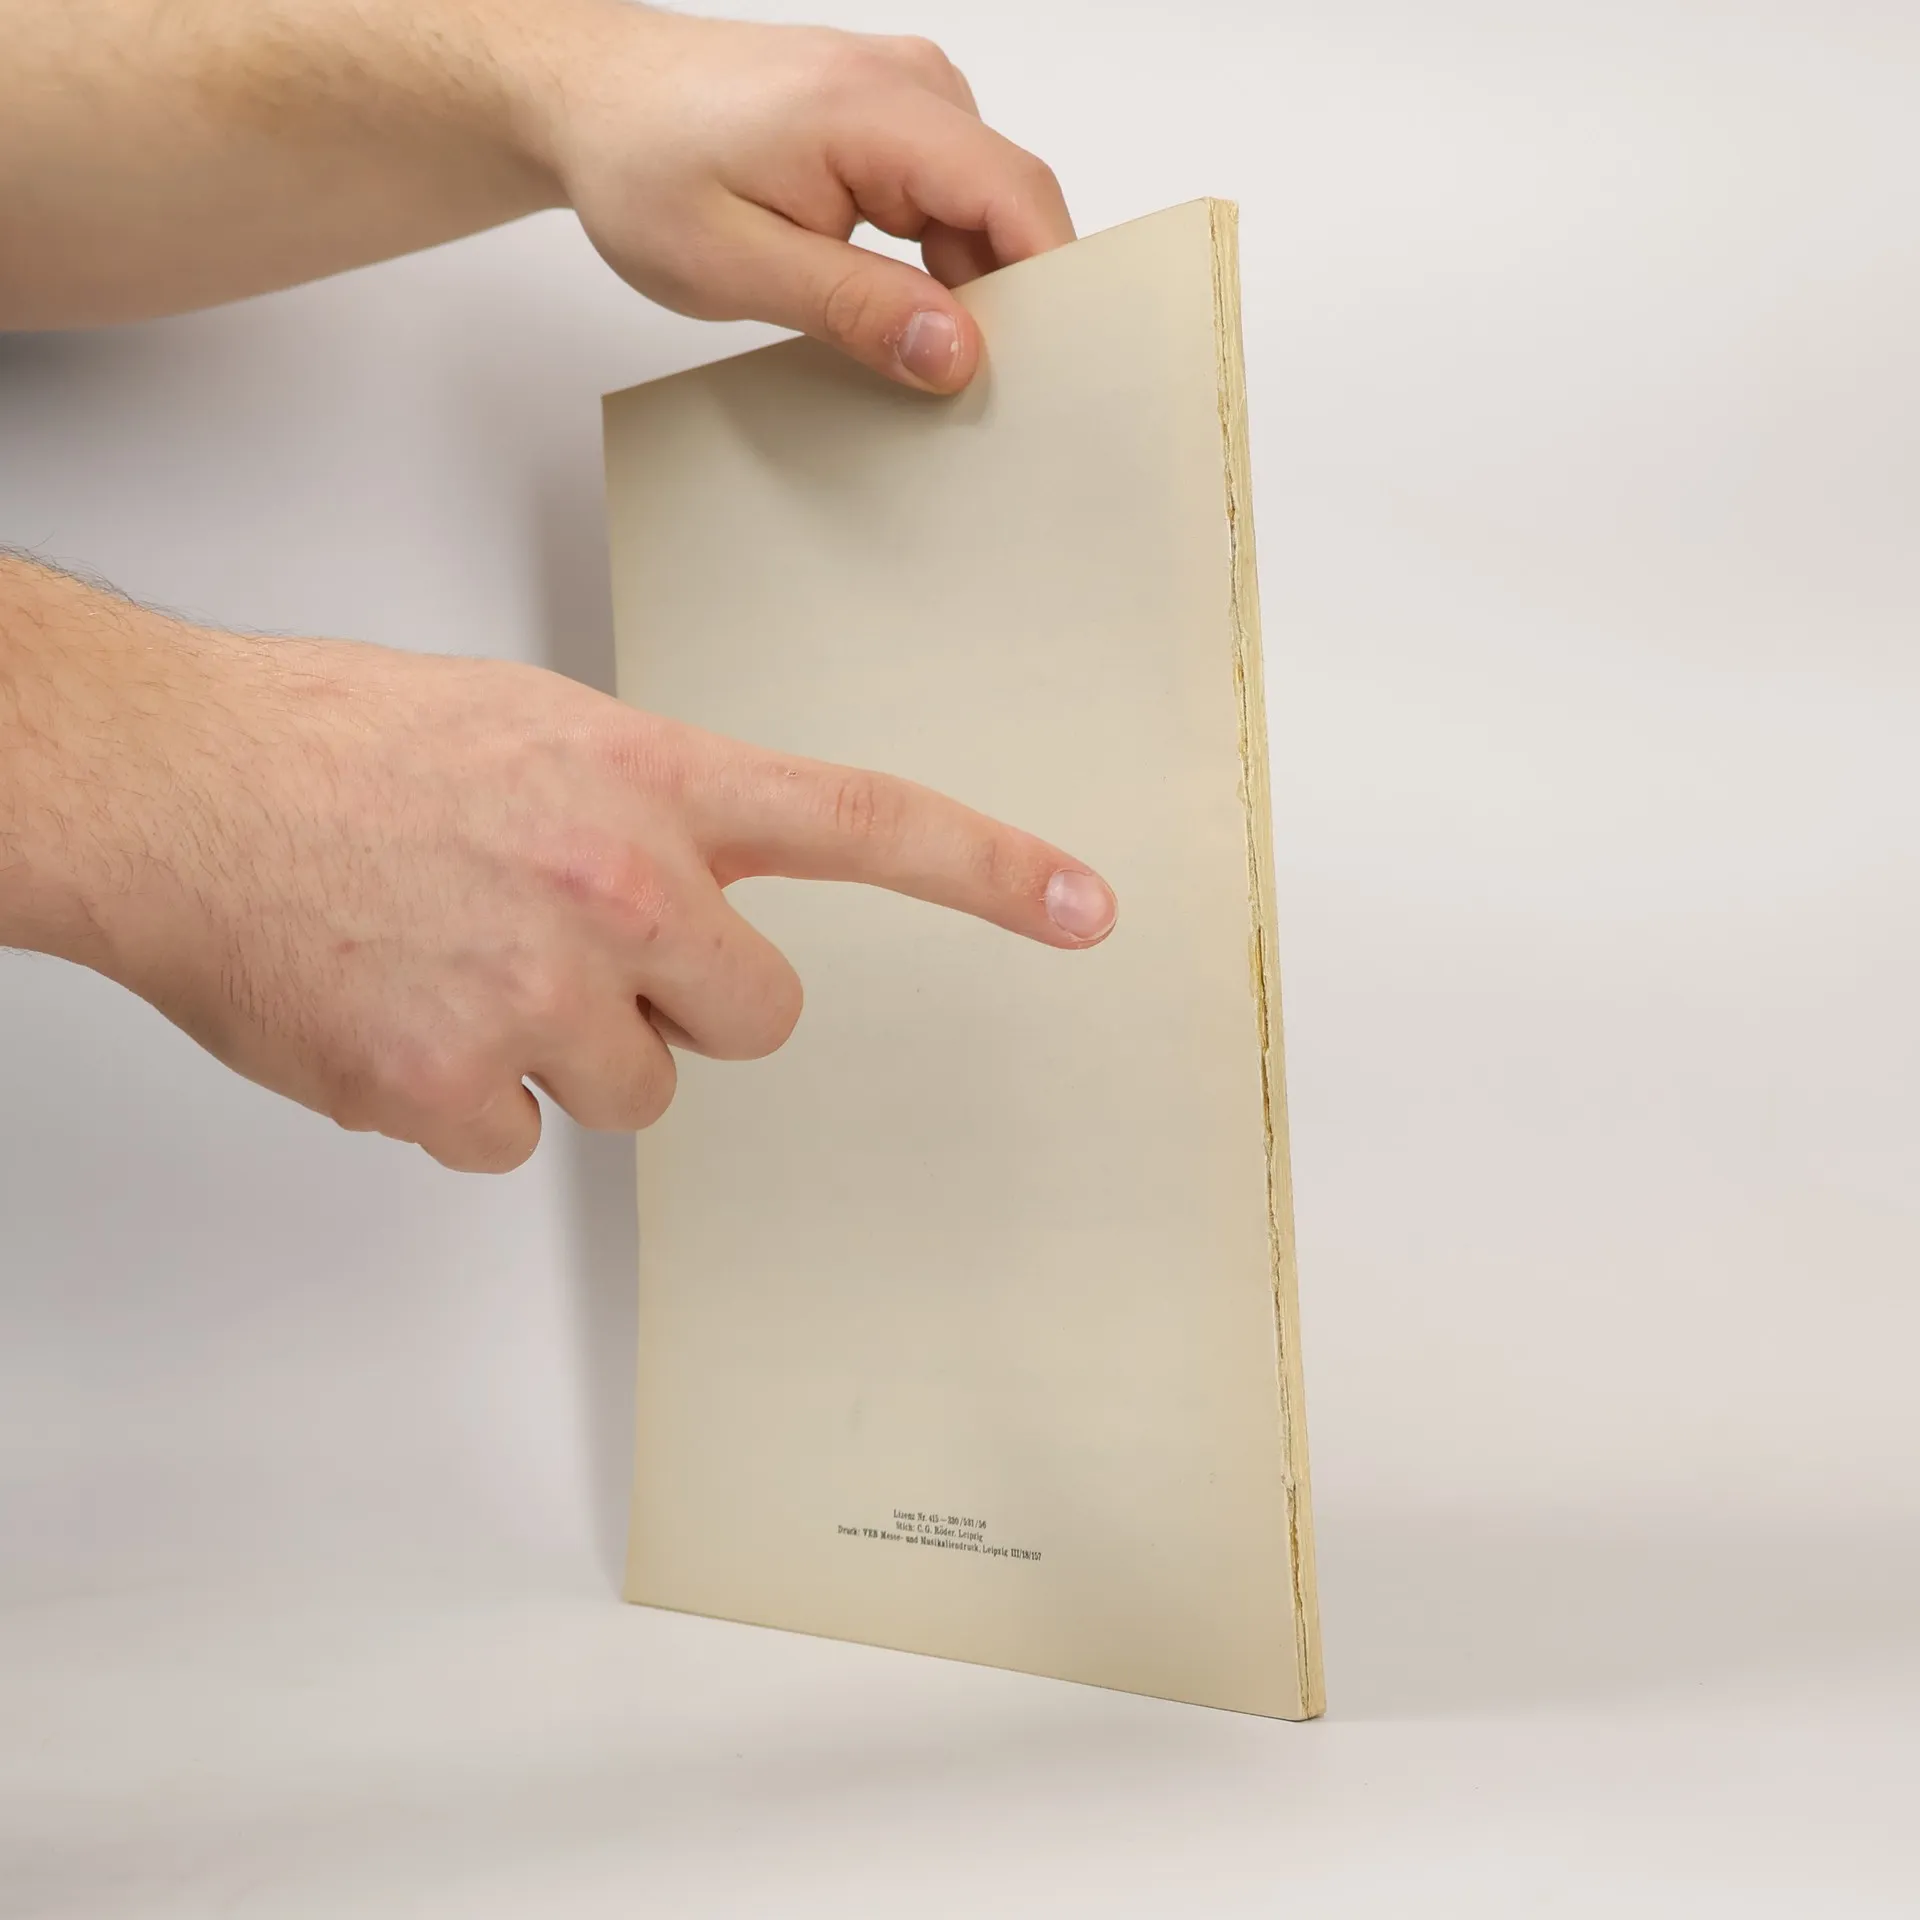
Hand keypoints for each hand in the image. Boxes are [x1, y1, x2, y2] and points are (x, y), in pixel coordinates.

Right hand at [6, 585, 1114, 1173]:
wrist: (172, 789)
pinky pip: (517, 1141)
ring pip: (637, 1091)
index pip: (864, 825)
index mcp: (648, 782)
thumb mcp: (532, 728)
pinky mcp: (454, 1094)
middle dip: (692, 1006)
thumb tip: (691, 883)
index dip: (989, 870)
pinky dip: (468, 1102)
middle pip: (759, 1019)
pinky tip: (399, 1018)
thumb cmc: (337, 744)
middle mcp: (620, 888)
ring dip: (569, 1053)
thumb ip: (641, 805)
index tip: (1084, 906)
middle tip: (586, 954)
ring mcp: (541, 998)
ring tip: (458, 967)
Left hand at [540, 5, 1074, 390]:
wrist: (587, 100)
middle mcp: (907, 84)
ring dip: (970, 290)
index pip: (1016, 198)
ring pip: (984, 212)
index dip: (1051, 290)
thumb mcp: (736, 265)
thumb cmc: (639, 166)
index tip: (1048, 374)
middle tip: (975, 394)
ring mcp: (905, 96)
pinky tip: (900, 314)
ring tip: (921, 356)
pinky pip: (949, 201)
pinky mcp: (891, 119)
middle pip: (1011, 208)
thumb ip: (855, 308)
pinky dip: (940, 264)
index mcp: (873, 108)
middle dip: (1011, 304)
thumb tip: (957, 352)